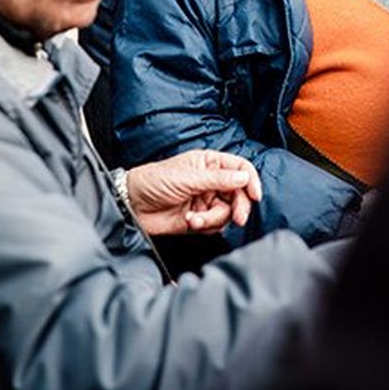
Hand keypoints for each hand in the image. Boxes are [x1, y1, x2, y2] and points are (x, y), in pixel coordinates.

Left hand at [126, 149, 261, 234]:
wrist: (133, 205)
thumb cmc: (154, 181)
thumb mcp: (187, 177)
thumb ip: (217, 179)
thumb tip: (243, 177)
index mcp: (209, 163)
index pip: (239, 168)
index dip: (250, 180)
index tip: (255, 195)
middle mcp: (210, 181)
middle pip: (238, 194)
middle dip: (238, 207)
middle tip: (238, 217)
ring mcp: (205, 201)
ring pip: (227, 212)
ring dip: (214, 219)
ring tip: (196, 219)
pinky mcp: (199, 219)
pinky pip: (214, 225)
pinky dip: (205, 226)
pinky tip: (190, 222)